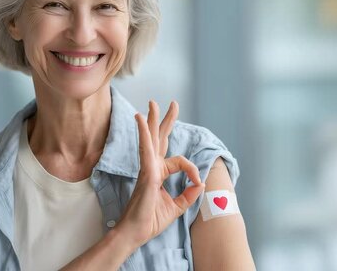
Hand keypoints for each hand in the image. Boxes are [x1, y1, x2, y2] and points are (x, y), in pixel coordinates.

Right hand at [115, 100, 204, 248]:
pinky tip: (141, 122)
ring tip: (151, 104)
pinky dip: (145, 135)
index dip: (192, 169)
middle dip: (165, 120)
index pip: (179, 161)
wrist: (135, 233)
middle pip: (159, 138)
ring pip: (151, 139)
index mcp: (158, 173)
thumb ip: (188, 195)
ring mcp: (148, 169)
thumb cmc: (150, 221)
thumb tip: (201, 183)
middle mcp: (152, 167)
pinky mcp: (146, 173)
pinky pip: (146, 150)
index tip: (197, 182)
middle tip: (170, 103)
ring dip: (152, 120)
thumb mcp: (177, 207)